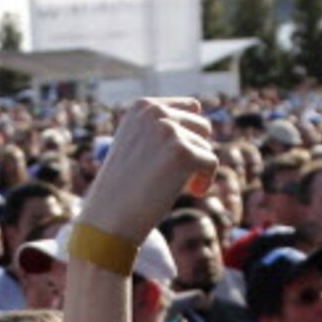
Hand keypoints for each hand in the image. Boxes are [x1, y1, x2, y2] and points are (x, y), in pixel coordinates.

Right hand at [78, 99, 217, 242]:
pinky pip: (211, 162)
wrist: (110, 214)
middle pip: (202, 126)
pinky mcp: (183, 153)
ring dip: (198, 169)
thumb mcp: (137, 141)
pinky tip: (194, 192)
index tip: (178, 158)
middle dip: (196, 151)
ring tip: (178, 186)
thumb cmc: (125, 183)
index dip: (191, 134)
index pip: (190, 107)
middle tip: (180, 174)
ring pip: (206, 147)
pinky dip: (206, 180)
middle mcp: (155, 113)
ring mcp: (169, 131)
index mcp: (143, 106)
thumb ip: (161, 124)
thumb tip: (197, 106)